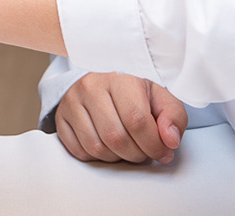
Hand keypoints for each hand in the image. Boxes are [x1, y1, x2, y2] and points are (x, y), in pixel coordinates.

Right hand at [53, 73, 188, 165]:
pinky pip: (78, 151)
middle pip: (115, 137)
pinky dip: (96, 158)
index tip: (163, 153)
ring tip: (128, 149)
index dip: (153, 145)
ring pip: (96, 147)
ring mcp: (72, 100)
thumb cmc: (134, 90)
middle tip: (145, 153)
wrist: (102, 76)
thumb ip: (173, 116)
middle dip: (136, 154)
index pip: (137, 120)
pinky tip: (108, 146)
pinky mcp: (60, 116)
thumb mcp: (160, 96)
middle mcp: (92, 86)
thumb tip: (170, 140)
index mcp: (120, 77)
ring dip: (117, 158)